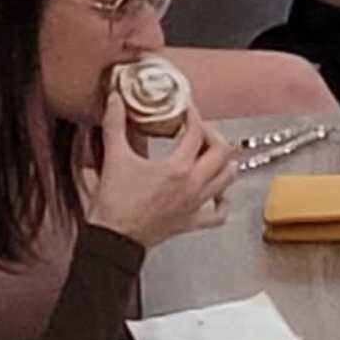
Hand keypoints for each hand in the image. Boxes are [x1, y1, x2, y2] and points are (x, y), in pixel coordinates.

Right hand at [84, 99, 230, 249]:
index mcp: (177, 167)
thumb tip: (114, 99)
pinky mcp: (191, 223)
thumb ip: (115, 125)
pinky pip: (218, 215)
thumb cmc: (114, 205)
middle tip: (198, 130)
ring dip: (223, 162)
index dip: (192, 114)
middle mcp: (193, 184)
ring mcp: (195, 204)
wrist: (112, 241)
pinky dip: (222, 202)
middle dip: (213, 135)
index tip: (185, 109)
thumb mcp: (114, 158)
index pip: (197, 130)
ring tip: (209, 154)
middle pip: (222, 151)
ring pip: (227, 178)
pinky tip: (217, 194)